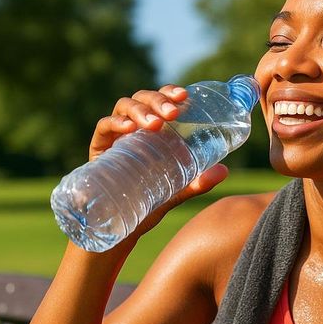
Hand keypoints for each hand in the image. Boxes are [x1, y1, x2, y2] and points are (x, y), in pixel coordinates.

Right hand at [88, 85, 229, 234]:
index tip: (185, 96)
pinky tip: (128, 129)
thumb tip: (224, 171)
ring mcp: (114, 137)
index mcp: (151, 131)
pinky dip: (115, 123)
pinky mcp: (98, 149)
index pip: (160, 101)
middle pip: (143, 99)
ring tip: (154, 124)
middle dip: (158, 101)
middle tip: (173, 113)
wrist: (119, 230)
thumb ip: (196, 183)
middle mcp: (132, 128)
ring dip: (140, 110)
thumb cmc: (146, 205)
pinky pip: (103, 127)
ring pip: (124, 106)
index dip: (170, 93)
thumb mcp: (174, 192)